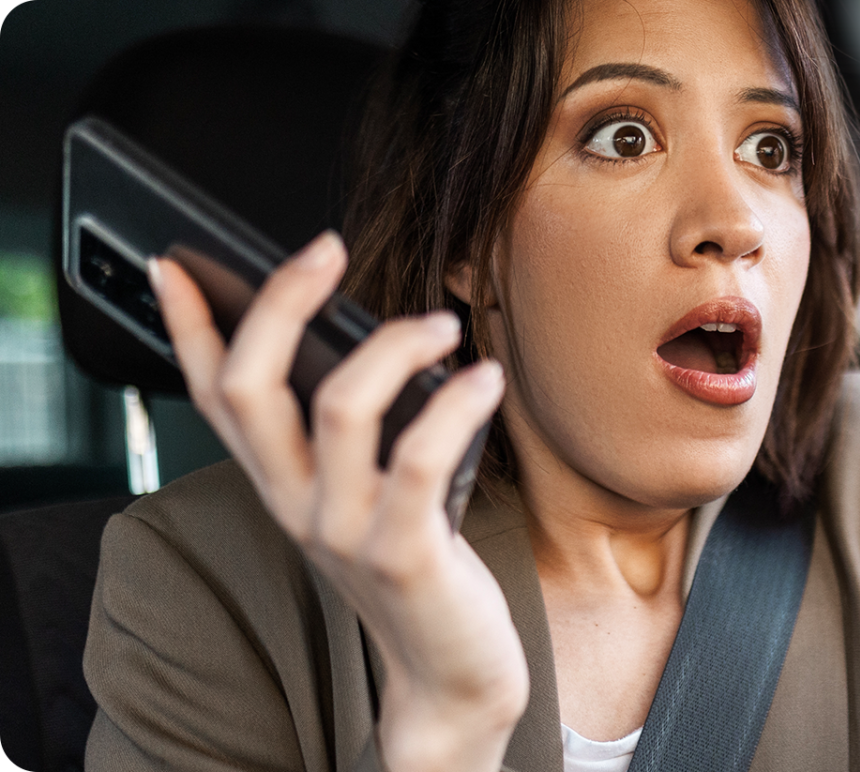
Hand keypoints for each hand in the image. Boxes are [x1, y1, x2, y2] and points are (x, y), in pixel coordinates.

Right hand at [151, 232, 527, 771]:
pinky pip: (421, 460)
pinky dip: (454, 405)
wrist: (451, 673)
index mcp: (282, 485)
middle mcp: (297, 505)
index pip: (213, 397)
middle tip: (326, 248)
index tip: (176, 265)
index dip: (189, 329)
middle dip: (278, 304)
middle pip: (252, 388)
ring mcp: (345, 530)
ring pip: (340, 410)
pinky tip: (484, 377)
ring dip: (393, 348)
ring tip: (442, 325)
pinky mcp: (406, 552)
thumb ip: (357, 433)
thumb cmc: (422, 566)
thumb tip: (366, 336)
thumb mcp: (369, 493)